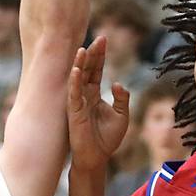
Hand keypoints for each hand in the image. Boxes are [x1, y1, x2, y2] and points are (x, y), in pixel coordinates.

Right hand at [67, 37, 129, 171]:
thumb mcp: (122, 116)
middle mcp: (85, 94)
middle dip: (94, 54)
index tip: (104, 39)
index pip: (97, 70)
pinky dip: (74, 81)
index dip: (100, 55)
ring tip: (84, 49)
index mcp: (95, 94)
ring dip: (81, 63)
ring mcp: (78, 101)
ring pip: (79, 78)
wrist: (97, 157)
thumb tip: (117, 83)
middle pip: (89, 69)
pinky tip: (77, 69)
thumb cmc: (107, 138)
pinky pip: (73, 93)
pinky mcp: (74, 111)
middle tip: (100, 38)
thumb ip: (122, 98)